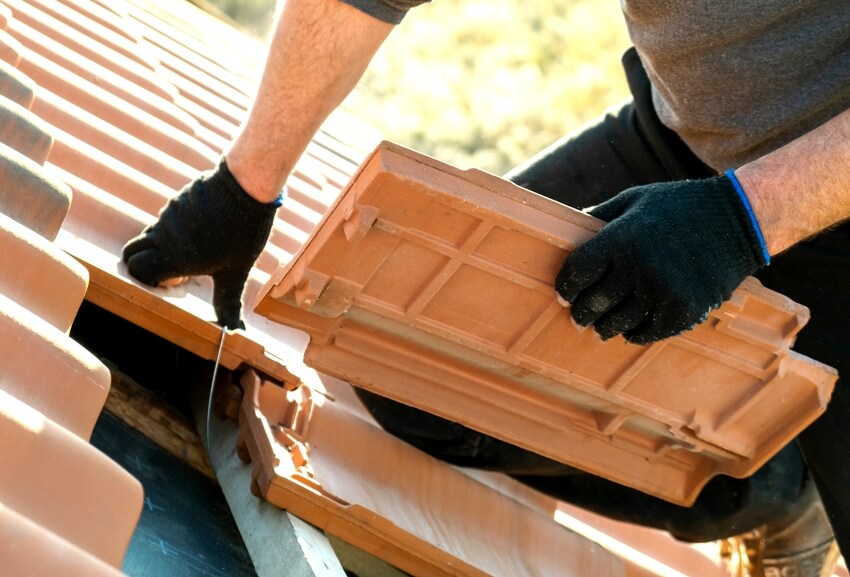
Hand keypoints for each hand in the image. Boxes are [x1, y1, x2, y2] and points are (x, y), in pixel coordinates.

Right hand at [122, 159, 279, 328]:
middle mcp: (164, 234)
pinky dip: (178, 227)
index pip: (135, 268)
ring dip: (165, 244)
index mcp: (173, 255)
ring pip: (153, 233)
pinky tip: (207, 226)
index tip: (172, 281)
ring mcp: (169, 213)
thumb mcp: (236, 271)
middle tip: (172, 267)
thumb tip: (235, 331)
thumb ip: (227, 301)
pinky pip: (169, 217)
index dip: (146, 278)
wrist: (248, 185)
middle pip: (132, 251)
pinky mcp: (179, 198)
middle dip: (143, 262)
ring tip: (198, 246)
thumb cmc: (242, 232)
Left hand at [556, 172, 769, 343]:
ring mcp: (661, 291)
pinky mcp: (684, 310)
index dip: (566, 287)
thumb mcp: (634, 200)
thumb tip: (566, 229)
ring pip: (618, 322)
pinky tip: (630, 331)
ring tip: (600, 328)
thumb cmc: (678, 207)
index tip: (564, 294)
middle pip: (594, 302)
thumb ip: (600, 218)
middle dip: (582, 313)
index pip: (577, 272)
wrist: (738, 219)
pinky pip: (647, 332)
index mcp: (620, 238)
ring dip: (605, 327)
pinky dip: (634, 334)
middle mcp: (638, 267)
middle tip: (578, 317)